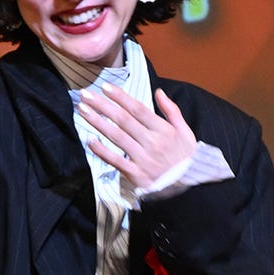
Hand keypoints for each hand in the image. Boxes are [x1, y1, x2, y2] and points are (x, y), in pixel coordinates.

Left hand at [78, 86, 196, 190]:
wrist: (191, 187)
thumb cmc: (187, 158)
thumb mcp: (186, 132)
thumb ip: (172, 110)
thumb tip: (159, 92)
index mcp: (164, 130)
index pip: (138, 109)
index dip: (121, 97)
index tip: (106, 87)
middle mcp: (152, 142)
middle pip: (123, 120)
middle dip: (102, 105)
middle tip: (85, 95)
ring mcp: (143, 159)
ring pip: (116, 136)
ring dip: (97, 122)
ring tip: (83, 110)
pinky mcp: (136, 175)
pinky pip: (116, 161)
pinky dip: (102, 151)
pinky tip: (90, 140)